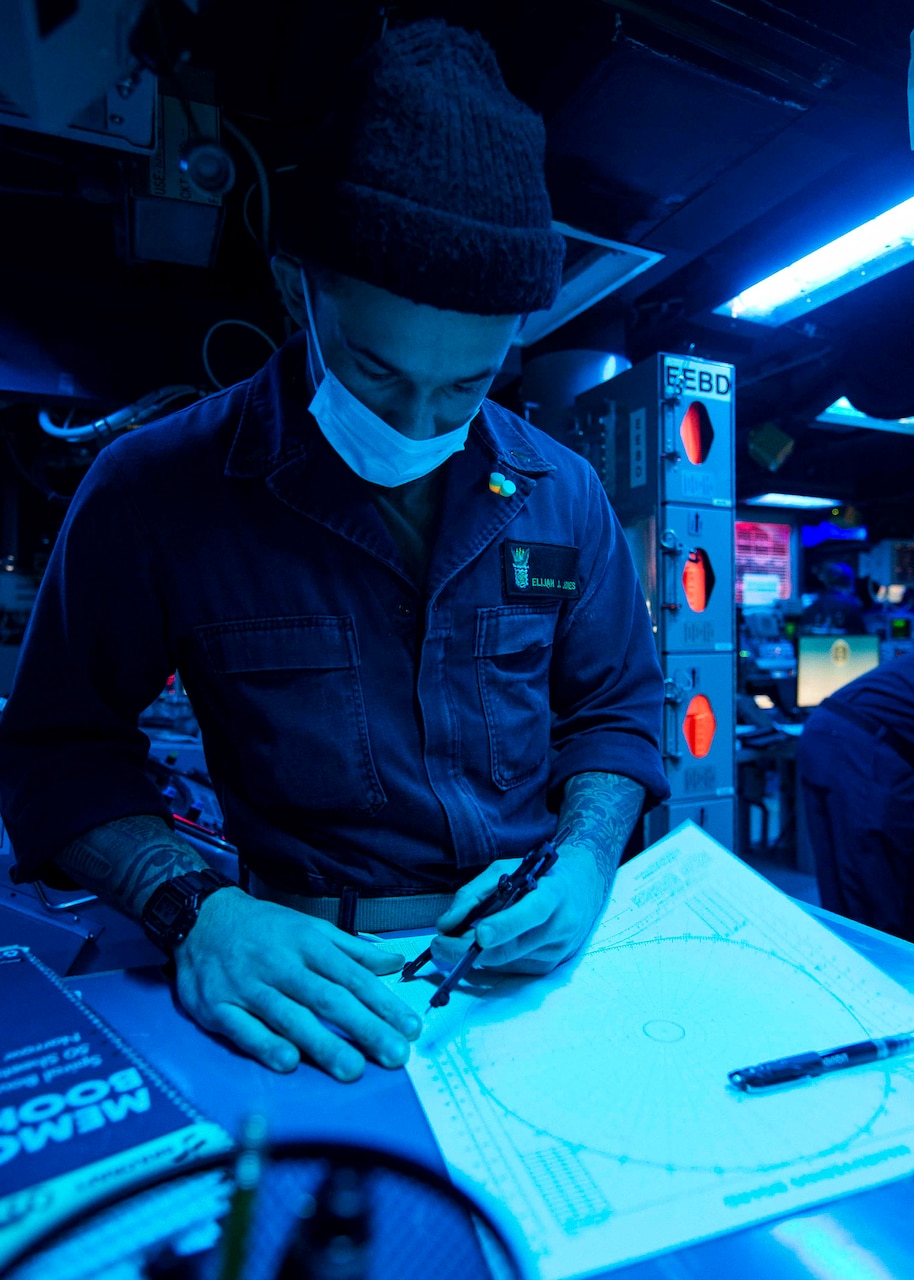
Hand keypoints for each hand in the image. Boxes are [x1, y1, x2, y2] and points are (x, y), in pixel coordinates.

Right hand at [173, 888, 420, 1079]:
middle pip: (329, 998)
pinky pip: (244, 1029)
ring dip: (323, 1043)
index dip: (384, 1003)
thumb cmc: (265, 928)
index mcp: (309, 944)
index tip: (410, 1027)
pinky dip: (266, 1044)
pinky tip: (289, 1062)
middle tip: (394, 1055)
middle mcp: (282, 965)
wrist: (202, 918)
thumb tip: (396, 962)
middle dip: (365, 1028)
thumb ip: (353, 950)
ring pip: (291, 1016)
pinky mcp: (220, 1007)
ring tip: (353, 1068)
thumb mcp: (311, 929)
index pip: (353, 977)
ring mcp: (250, 987)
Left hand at [430, 845, 604, 975]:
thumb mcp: (507, 869)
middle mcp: (560, 926)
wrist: (581, 891)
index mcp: (554, 893)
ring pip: (504, 961)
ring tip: (455, 939)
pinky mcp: (549, 968)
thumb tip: (447, 924)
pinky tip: (484, 944)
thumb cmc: (539, 876)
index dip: (505, 925)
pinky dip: (489, 958)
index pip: (531, 913)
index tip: (479, 934)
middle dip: (469, 950)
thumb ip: (475, 893)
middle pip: (511, 948)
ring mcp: (556, 951)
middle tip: (439, 945)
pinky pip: (509, 968)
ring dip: (474, 954)